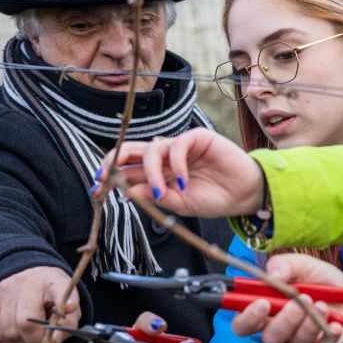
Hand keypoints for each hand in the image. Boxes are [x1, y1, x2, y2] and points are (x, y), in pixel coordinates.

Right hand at [0, 266, 80, 342]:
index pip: (58, 289)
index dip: (64, 302)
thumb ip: (67, 325)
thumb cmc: (53, 299)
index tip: (70, 308)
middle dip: (35, 342)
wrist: (33, 282)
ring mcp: (5, 289)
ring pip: (8, 331)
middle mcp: (26, 281)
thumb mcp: (68, 308)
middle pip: (25, 322)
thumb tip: (52, 341)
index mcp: (52, 280)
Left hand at [98, 129, 263, 217]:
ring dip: (150, 172)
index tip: (97, 189)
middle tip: (106, 176)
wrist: (245, 195)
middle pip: (130, 150)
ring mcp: (179, 146)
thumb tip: (125, 193)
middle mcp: (164, 157)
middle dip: (114, 161)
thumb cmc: (214, 199)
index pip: (127, 169)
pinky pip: (177, 146)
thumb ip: (155, 198)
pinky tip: (182, 181)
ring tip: (160, 191)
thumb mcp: (179, 205)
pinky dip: (175, 165)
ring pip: (152, 149)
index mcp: (157, 173)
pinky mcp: (196, 138)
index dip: (110, 176)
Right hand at [231, 254, 342, 342]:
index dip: (247, 316)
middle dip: (282, 321)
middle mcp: (277, 332)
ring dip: (308, 324)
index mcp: (267, 311)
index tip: (262, 303)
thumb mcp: (306, 266)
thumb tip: (271, 274)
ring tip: (323, 306)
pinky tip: (337, 324)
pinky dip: (326, 335)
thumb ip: (285, 265)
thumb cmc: (328, 285)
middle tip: (299, 303)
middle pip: (266, 338)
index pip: (243, 323)